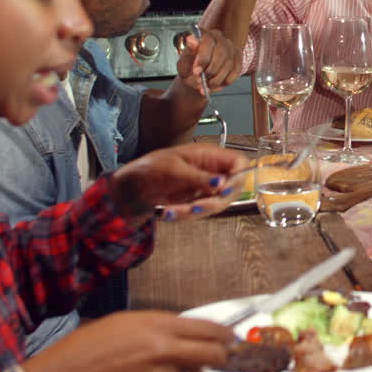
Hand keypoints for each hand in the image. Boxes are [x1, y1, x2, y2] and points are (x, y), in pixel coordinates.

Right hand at [22, 310, 232, 371]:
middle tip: (221, 359)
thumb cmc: (88, 345)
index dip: (225, 335)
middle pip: (211, 353)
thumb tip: (185, 334)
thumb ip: (159, 327)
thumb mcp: (127, 322)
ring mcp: (154, 370)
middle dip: (220, 357)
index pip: (207, 327)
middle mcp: (160, 344)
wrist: (63, 371)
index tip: (232, 338)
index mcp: (156, 322)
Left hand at [110, 142, 248, 221]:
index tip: (224, 189)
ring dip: (195, 212)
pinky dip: (185, 216)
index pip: (239, 163)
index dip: (238, 176)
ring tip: (173, 212)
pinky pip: (200, 212)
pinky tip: (169, 214)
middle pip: (232, 189)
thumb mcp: (174, 169)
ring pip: (216, 204)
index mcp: (209, 155)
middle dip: (214, 202)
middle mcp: (211, 171)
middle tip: (195, 207)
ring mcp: (205, 187)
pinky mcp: (196, 201)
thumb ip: (199, 177)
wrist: (132, 186)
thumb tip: (222, 182)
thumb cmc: (150, 168)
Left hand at [177, 29, 238, 91]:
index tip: (196, 72)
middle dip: (211, 71)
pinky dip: (226, 81)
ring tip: (207, 85)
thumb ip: (187, 54)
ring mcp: (229, 46)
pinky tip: (216, 85)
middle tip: (202, 82)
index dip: (203, 58)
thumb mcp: (183, 65)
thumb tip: (191, 39)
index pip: (208, 42)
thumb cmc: (189, 69)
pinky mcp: (237, 56)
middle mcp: (218, 36)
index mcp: (202, 34)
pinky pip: (236, 70)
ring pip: (229, 63)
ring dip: (218, 79)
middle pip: (221, 52)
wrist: (197, 78)